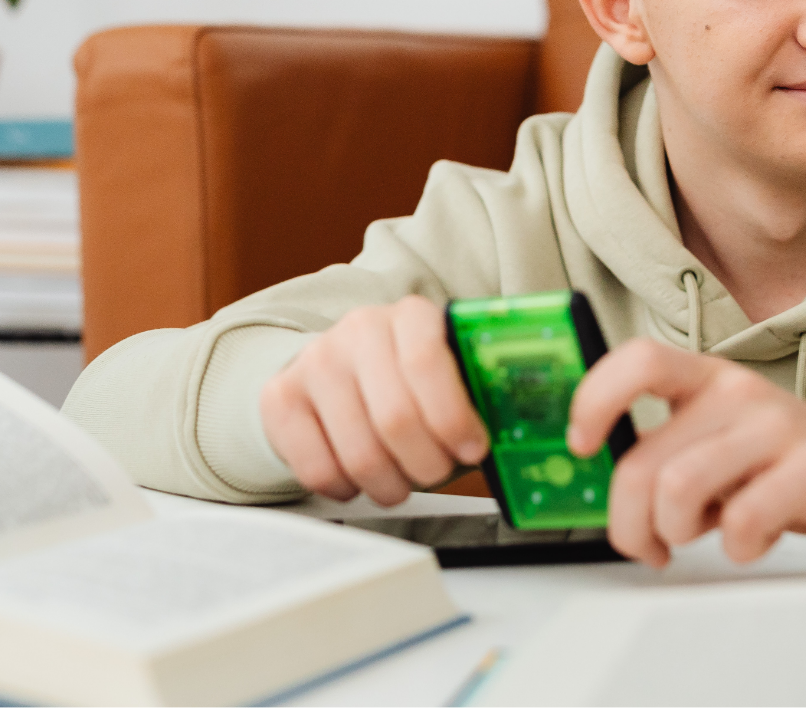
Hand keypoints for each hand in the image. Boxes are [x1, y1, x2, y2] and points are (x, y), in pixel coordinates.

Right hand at [259, 296, 488, 504]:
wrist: (340, 369)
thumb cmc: (410, 382)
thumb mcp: (451, 373)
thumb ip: (481, 394)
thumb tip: (526, 434)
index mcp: (410, 317)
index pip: (427, 362)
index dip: (453, 417)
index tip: (473, 449)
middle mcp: (358, 330)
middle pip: (395, 418)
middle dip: (427, 464)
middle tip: (437, 472)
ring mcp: (315, 362)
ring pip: (359, 453)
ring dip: (390, 485)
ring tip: (402, 481)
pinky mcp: (280, 398)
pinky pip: (317, 469)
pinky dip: (346, 488)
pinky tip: (359, 477)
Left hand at [567, 339, 805, 567]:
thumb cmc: (781, 467)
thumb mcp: (716, 441)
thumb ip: (665, 450)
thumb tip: (605, 488)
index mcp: (706, 379)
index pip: (638, 360)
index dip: (595, 399)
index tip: (582, 445)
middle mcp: (738, 392)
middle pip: (644, 460)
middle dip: (630, 522)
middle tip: (647, 544)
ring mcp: (778, 426)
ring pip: (679, 490)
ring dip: (678, 533)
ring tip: (704, 534)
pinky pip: (742, 521)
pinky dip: (737, 547)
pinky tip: (753, 539)